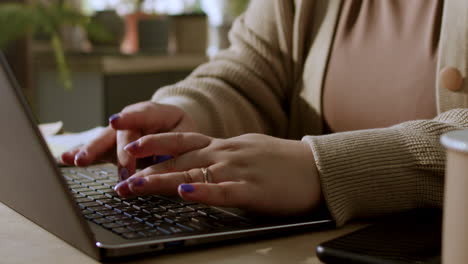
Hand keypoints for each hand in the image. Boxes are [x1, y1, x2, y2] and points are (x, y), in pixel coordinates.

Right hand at [60, 101, 196, 179]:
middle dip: (116, 148)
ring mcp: (121, 132)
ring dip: (91, 149)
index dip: (130, 118)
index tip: (115, 121)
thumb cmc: (181, 133)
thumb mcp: (187, 138)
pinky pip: (97, 149)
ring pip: (105, 138)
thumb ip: (174, 149)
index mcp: (159, 113)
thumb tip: (163, 164)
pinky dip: (82, 153)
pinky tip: (65, 158)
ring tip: (77, 159)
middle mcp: (135, 120)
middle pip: (122, 131)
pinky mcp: (112, 145)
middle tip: (117, 164)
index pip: (144, 113)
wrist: (173, 126)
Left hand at [115, 133, 321, 214]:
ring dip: (162, 180)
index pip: (181, 142)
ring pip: (194, 173)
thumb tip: (200, 165)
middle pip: (179, 159)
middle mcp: (226, 153)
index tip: (129, 146)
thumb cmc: (282, 162)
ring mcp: (238, 169)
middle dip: (146, 167)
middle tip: (119, 178)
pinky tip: (185, 194)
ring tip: (136, 186)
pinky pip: (224, 191)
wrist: (316, 166)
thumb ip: (222, 157)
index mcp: (224, 145)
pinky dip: (203, 192)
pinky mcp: (253, 189)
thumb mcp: (247, 151)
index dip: (153, 143)